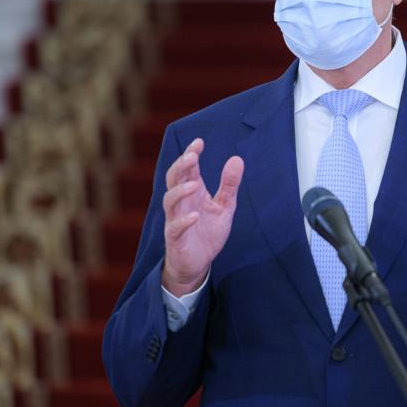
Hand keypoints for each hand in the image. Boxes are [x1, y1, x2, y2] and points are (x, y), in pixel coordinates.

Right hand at [161, 138, 244, 296]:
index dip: (190, 154)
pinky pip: (175, 227)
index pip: (187, 169)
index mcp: (192, 192)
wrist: (198, 264)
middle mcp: (181, 202)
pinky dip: (183, 220)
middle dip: (180, 166)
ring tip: (194, 184)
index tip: (199, 142)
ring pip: (169, 200)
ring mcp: (175, 219)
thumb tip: (237, 159)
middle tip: (192, 156)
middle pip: (173, 178)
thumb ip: (229, 185)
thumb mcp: (224, 207)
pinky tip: (194, 215)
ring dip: (180, 191)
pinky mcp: (175, 238)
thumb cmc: (208, 232)